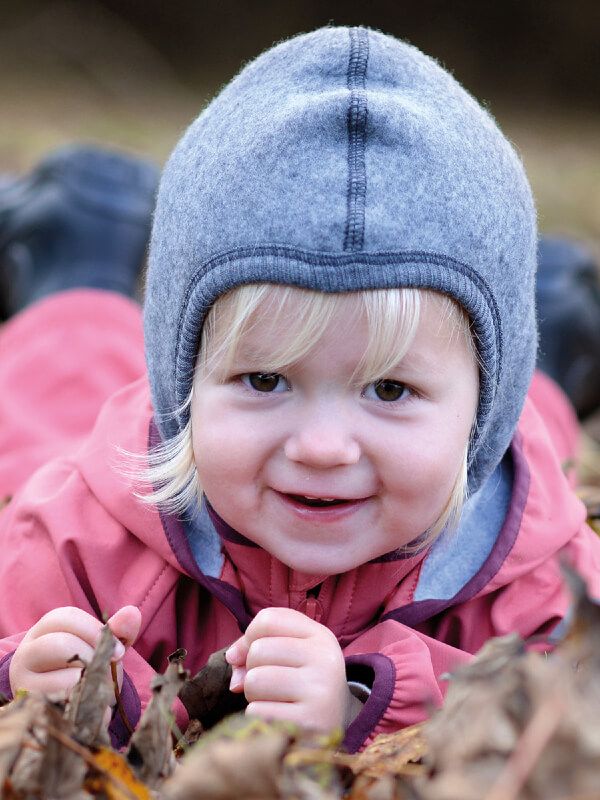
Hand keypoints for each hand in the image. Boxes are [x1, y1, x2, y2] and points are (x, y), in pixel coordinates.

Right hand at [9, 605, 140, 700]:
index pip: (67, 618)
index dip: (96, 631)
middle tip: (110, 670)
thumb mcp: (98, 646)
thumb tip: (132, 613)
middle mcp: (26, 652)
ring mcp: (22, 681)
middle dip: (92, 657)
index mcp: (45, 630)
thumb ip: (116, 631)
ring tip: (100, 690)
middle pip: (60, 644)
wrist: (57, 701)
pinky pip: (62, 709)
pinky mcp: (29, 709)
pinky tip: (94, 709)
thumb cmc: (80, 665)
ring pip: (60, 680)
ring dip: (89, 686)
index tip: (120, 651)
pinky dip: (86, 709)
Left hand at [225, 607, 362, 731]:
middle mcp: (325, 659)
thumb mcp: (292, 652)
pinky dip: (258, 716)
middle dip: (252, 670)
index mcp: (321, 637)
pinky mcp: (307, 723)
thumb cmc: (304, 683)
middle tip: (269, 685)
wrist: (336, 725)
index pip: (268, 619)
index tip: (250, 654)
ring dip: (253, 695)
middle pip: (258, 650)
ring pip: (254, 680)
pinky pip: (256, 711)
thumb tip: (232, 659)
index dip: (248, 637)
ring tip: (273, 701)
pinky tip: (277, 719)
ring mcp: (319, 691)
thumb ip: (258, 644)